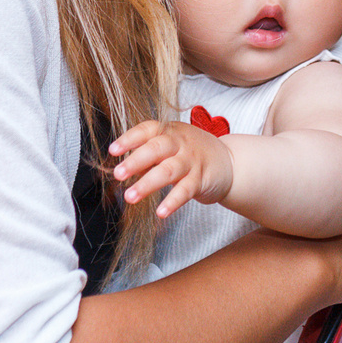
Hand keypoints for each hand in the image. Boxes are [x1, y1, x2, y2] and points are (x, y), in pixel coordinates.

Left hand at [110, 119, 234, 219]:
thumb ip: (147, 153)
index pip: (146, 130)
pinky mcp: (201, 179)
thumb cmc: (191, 152)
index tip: (113, 151)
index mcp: (168, 131)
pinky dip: (172, 202)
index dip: (129, 139)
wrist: (229, 161)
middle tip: (118, 174)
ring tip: (130, 197)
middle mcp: (180, 143)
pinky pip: (185, 191)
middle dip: (135, 161)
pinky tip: (161, 212)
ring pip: (168, 171)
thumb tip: (119, 167)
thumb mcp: (171, 144)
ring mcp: (191, 161)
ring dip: (147, 184)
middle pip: (156, 149)